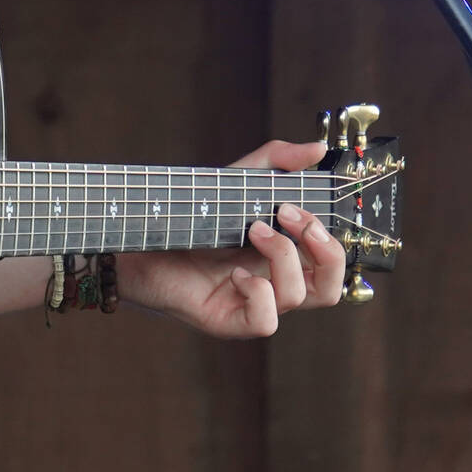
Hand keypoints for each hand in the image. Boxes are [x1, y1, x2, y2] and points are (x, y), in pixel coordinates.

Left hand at [117, 139, 345, 337]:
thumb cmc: (191, 214)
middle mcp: (273, 284)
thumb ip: (278, 160)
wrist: (140, 237)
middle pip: (332, 288)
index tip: (296, 204)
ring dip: (282, 255)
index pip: (331, 263)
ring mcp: (252, 305)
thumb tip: (318, 150)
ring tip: (251, 229)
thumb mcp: (238, 180)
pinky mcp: (228, 321)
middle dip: (324, 249)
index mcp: (283, 257)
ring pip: (300, 297)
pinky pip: (266, 321)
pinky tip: (234, 273)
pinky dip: (257, 292)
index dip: (329, 236)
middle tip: (289, 216)